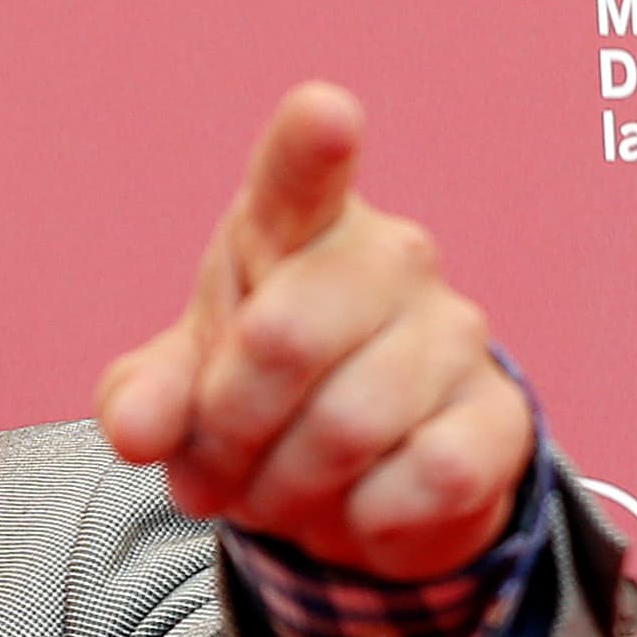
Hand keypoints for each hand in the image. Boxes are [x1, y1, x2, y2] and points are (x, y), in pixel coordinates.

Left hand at [93, 83, 532, 581]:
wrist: (361, 482)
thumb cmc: (261, 401)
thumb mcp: (179, 396)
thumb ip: (144, 400)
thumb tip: (136, 430)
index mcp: (294, 230)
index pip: (301, 175)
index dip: (311, 144)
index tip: (324, 114)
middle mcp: (388, 260)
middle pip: (282, 338)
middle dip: (227, 427)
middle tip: (217, 469)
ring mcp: (454, 332)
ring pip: (347, 426)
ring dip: (285, 489)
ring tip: (279, 493)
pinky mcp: (501, 415)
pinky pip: (428, 480)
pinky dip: (366, 522)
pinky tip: (360, 511)